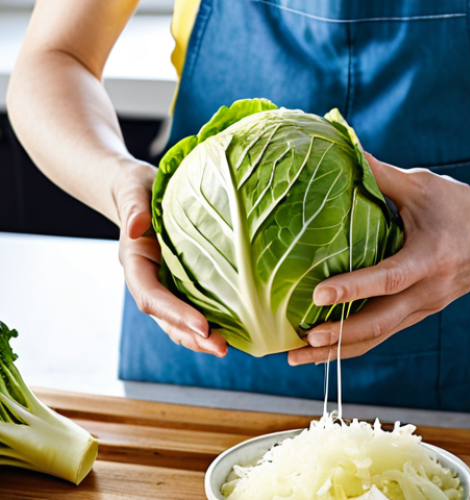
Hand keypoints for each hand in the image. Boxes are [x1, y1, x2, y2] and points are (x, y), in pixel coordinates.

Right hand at [114, 161, 226, 356]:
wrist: (140, 192)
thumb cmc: (137, 189)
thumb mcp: (133, 190)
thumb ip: (133, 207)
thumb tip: (135, 227)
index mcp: (136, 264)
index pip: (152, 297)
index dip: (175, 314)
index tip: (202, 326)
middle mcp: (150, 281)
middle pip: (167, 319)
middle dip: (192, 337)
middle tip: (221, 348)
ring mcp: (166, 284)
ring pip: (180, 320)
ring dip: (201, 337)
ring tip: (227, 347)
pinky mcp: (183, 281)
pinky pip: (195, 305)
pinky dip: (211, 319)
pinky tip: (236, 326)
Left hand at [288, 153, 469, 365]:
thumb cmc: (462, 208)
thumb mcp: (423, 186)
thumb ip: (381, 175)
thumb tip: (344, 151)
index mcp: (429, 259)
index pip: (387, 279)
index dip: (353, 288)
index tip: (318, 295)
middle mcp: (426, 291)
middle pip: (379, 325)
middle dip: (337, 338)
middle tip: (298, 344)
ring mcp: (424, 308)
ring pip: (379, 337)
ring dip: (339, 351)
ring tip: (300, 356)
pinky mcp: (419, 313)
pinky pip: (384, 334)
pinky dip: (353, 343)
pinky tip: (326, 347)